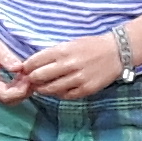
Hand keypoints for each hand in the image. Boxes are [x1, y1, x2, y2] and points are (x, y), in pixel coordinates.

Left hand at [11, 31, 132, 98]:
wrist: (117, 52)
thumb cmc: (91, 46)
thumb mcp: (70, 44)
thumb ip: (52, 54)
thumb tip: (33, 65)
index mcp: (63, 50)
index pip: (35, 61)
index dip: (26, 68)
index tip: (24, 70)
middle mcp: (69, 65)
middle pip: (39, 77)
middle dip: (31, 80)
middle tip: (30, 81)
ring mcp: (78, 78)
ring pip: (51, 89)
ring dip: (43, 89)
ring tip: (41, 88)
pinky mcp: (86, 89)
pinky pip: (66, 96)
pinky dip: (59, 94)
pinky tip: (58, 90)